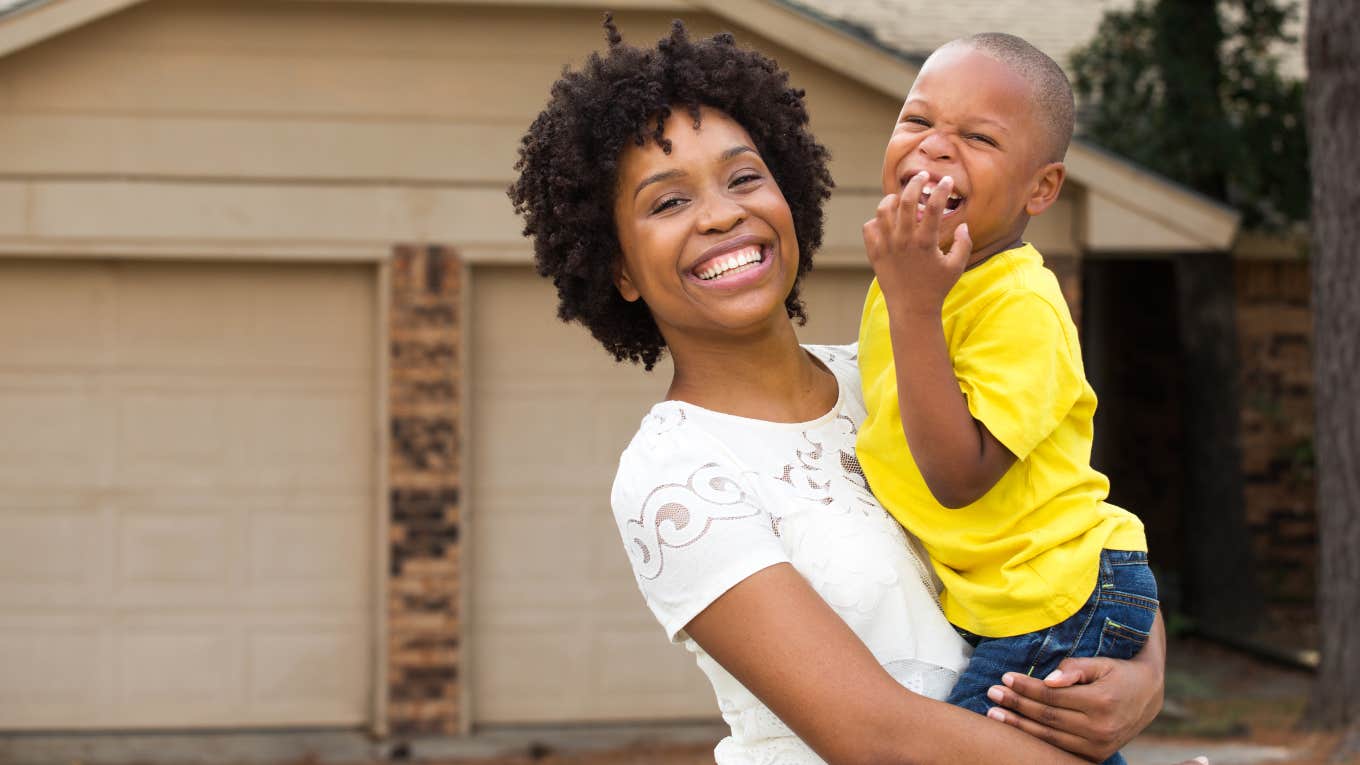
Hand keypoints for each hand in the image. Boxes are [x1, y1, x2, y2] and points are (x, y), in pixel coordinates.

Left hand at [862, 171, 971, 317]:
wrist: (911, 309)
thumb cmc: (936, 288)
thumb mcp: (956, 266)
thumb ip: (964, 243)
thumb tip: (963, 224)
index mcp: (925, 243)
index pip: (935, 206)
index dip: (942, 189)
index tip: (945, 180)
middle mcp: (904, 241)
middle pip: (907, 200)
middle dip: (915, 183)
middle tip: (922, 177)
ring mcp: (886, 246)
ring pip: (883, 210)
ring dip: (893, 199)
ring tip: (901, 198)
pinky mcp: (874, 253)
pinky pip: (869, 227)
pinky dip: (876, 220)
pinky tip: (887, 221)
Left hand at [984, 656, 1162, 761]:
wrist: (1148, 696)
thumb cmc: (1119, 673)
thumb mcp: (1101, 663)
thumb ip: (1075, 668)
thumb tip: (1049, 680)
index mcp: (1101, 703)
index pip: (1052, 696)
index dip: (1026, 687)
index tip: (1005, 677)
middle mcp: (1100, 729)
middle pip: (1047, 717)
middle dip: (1016, 704)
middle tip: (991, 693)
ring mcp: (1098, 747)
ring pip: (1049, 737)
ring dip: (1018, 726)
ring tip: (994, 714)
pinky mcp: (1096, 756)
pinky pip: (1059, 749)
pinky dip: (1035, 740)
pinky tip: (1017, 731)